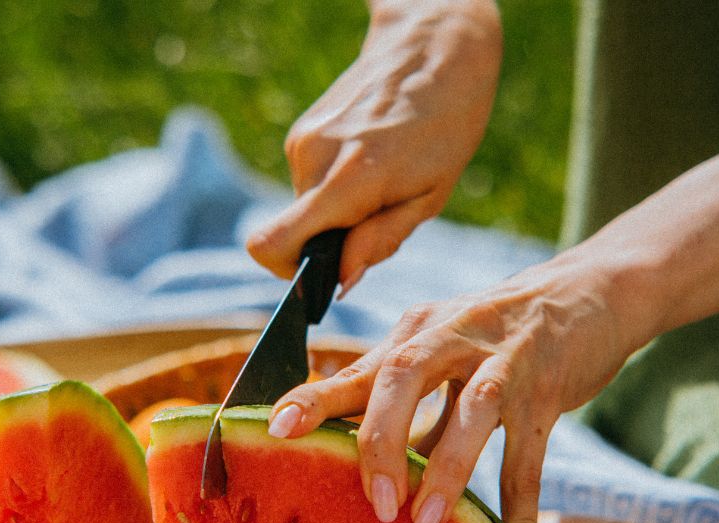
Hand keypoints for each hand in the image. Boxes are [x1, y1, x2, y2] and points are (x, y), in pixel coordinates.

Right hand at [246, 0, 501, 288]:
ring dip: (338, 210)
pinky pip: (310, 181)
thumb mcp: (430, 196)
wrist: (435, 47)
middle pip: (296, 233)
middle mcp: (313, 158)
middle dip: (332, 240)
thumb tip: (341, 280)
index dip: (289, 273)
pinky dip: (336, 186)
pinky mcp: (303, 131)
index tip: (324, 273)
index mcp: (347, 180)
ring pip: (305, 206)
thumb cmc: (446, 124)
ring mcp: (303, 140)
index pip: (272, 243)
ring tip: (384, 179)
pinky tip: (372, 160)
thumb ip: (380, 240)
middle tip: (381, 214)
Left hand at [265, 251, 648, 522]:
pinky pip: (531, 456)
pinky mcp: (549, 387)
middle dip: (382, 438)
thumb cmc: (497, 335)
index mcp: (418, 331)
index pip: (361, 367)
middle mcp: (454, 334)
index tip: (276, 428)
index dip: (317, 397)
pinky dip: (524, 511)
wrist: (589, 293)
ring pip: (471, 411)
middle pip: (404, 374)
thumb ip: (406, 400)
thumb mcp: (444, 349)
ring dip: (446, 471)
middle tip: (374, 503)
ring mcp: (504, 358)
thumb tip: (359, 462)